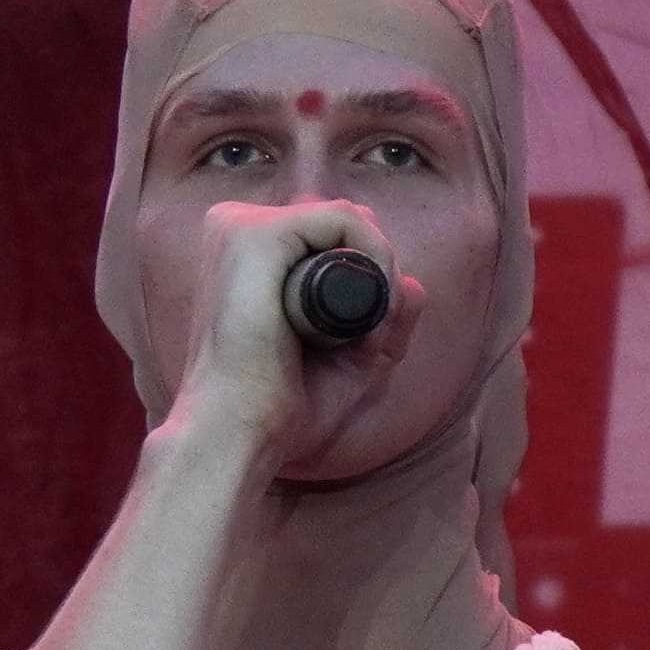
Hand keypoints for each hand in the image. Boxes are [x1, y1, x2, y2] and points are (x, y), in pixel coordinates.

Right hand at [158, 195, 417, 469]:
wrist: (240, 432)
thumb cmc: (278, 408)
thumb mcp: (346, 363)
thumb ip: (382, 324)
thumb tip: (413, 285)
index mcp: (245, 256)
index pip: (328, 239)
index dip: (369, 279)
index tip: (372, 338)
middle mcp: (236, 230)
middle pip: (340, 226)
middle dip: (377, 273)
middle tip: (372, 337)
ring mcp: (241, 227)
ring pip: (346, 219)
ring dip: (380, 269)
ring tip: (368, 330)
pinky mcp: (255, 233)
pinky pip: (342, 218)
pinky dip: (375, 253)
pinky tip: (375, 297)